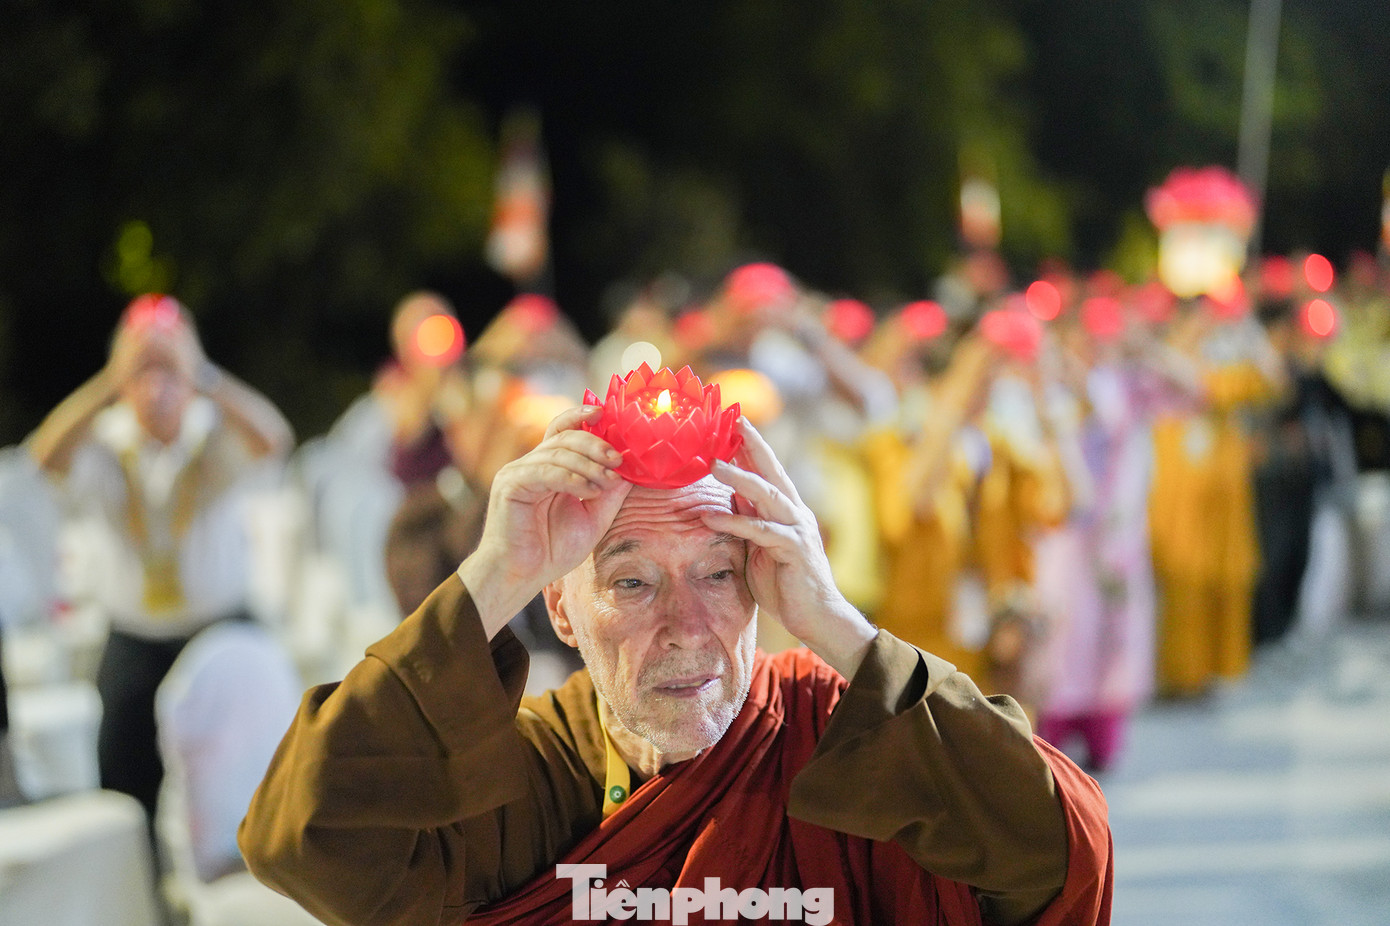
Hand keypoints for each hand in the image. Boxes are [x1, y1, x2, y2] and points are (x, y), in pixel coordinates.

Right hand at [460, 405, 630, 635]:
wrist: (521, 575)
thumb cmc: (552, 549)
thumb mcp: (593, 516)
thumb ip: (610, 491)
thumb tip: (632, 467)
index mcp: (549, 467)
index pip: (564, 431)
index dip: (582, 417)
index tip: (605, 413)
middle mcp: (531, 464)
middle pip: (565, 437)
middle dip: (595, 444)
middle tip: (617, 459)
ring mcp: (518, 472)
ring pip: (558, 453)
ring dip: (588, 465)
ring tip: (605, 482)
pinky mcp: (510, 485)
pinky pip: (545, 471)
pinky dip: (571, 478)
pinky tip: (588, 491)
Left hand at [701, 418, 875, 677]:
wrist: (816, 617)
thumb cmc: (785, 584)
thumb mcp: (760, 547)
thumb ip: (749, 521)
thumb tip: (731, 498)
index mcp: (787, 510)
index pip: (768, 471)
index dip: (751, 446)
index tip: (732, 423)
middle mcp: (796, 513)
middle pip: (773, 471)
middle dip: (752, 444)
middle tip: (732, 421)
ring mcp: (797, 529)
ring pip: (768, 495)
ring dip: (739, 477)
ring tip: (713, 463)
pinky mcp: (793, 550)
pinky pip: (760, 531)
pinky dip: (735, 523)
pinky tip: (710, 518)